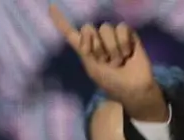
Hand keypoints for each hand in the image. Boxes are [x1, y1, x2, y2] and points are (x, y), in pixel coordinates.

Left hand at [49, 5, 167, 121]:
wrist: (131, 88)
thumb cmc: (110, 81)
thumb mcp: (92, 68)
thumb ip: (85, 48)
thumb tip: (86, 29)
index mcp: (84, 48)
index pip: (69, 32)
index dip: (60, 20)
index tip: (52, 6)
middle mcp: (96, 38)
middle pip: (88, 28)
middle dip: (96, 46)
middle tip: (105, 62)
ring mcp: (112, 35)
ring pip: (105, 28)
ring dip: (111, 48)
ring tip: (117, 61)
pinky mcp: (127, 33)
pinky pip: (121, 28)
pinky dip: (123, 43)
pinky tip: (127, 54)